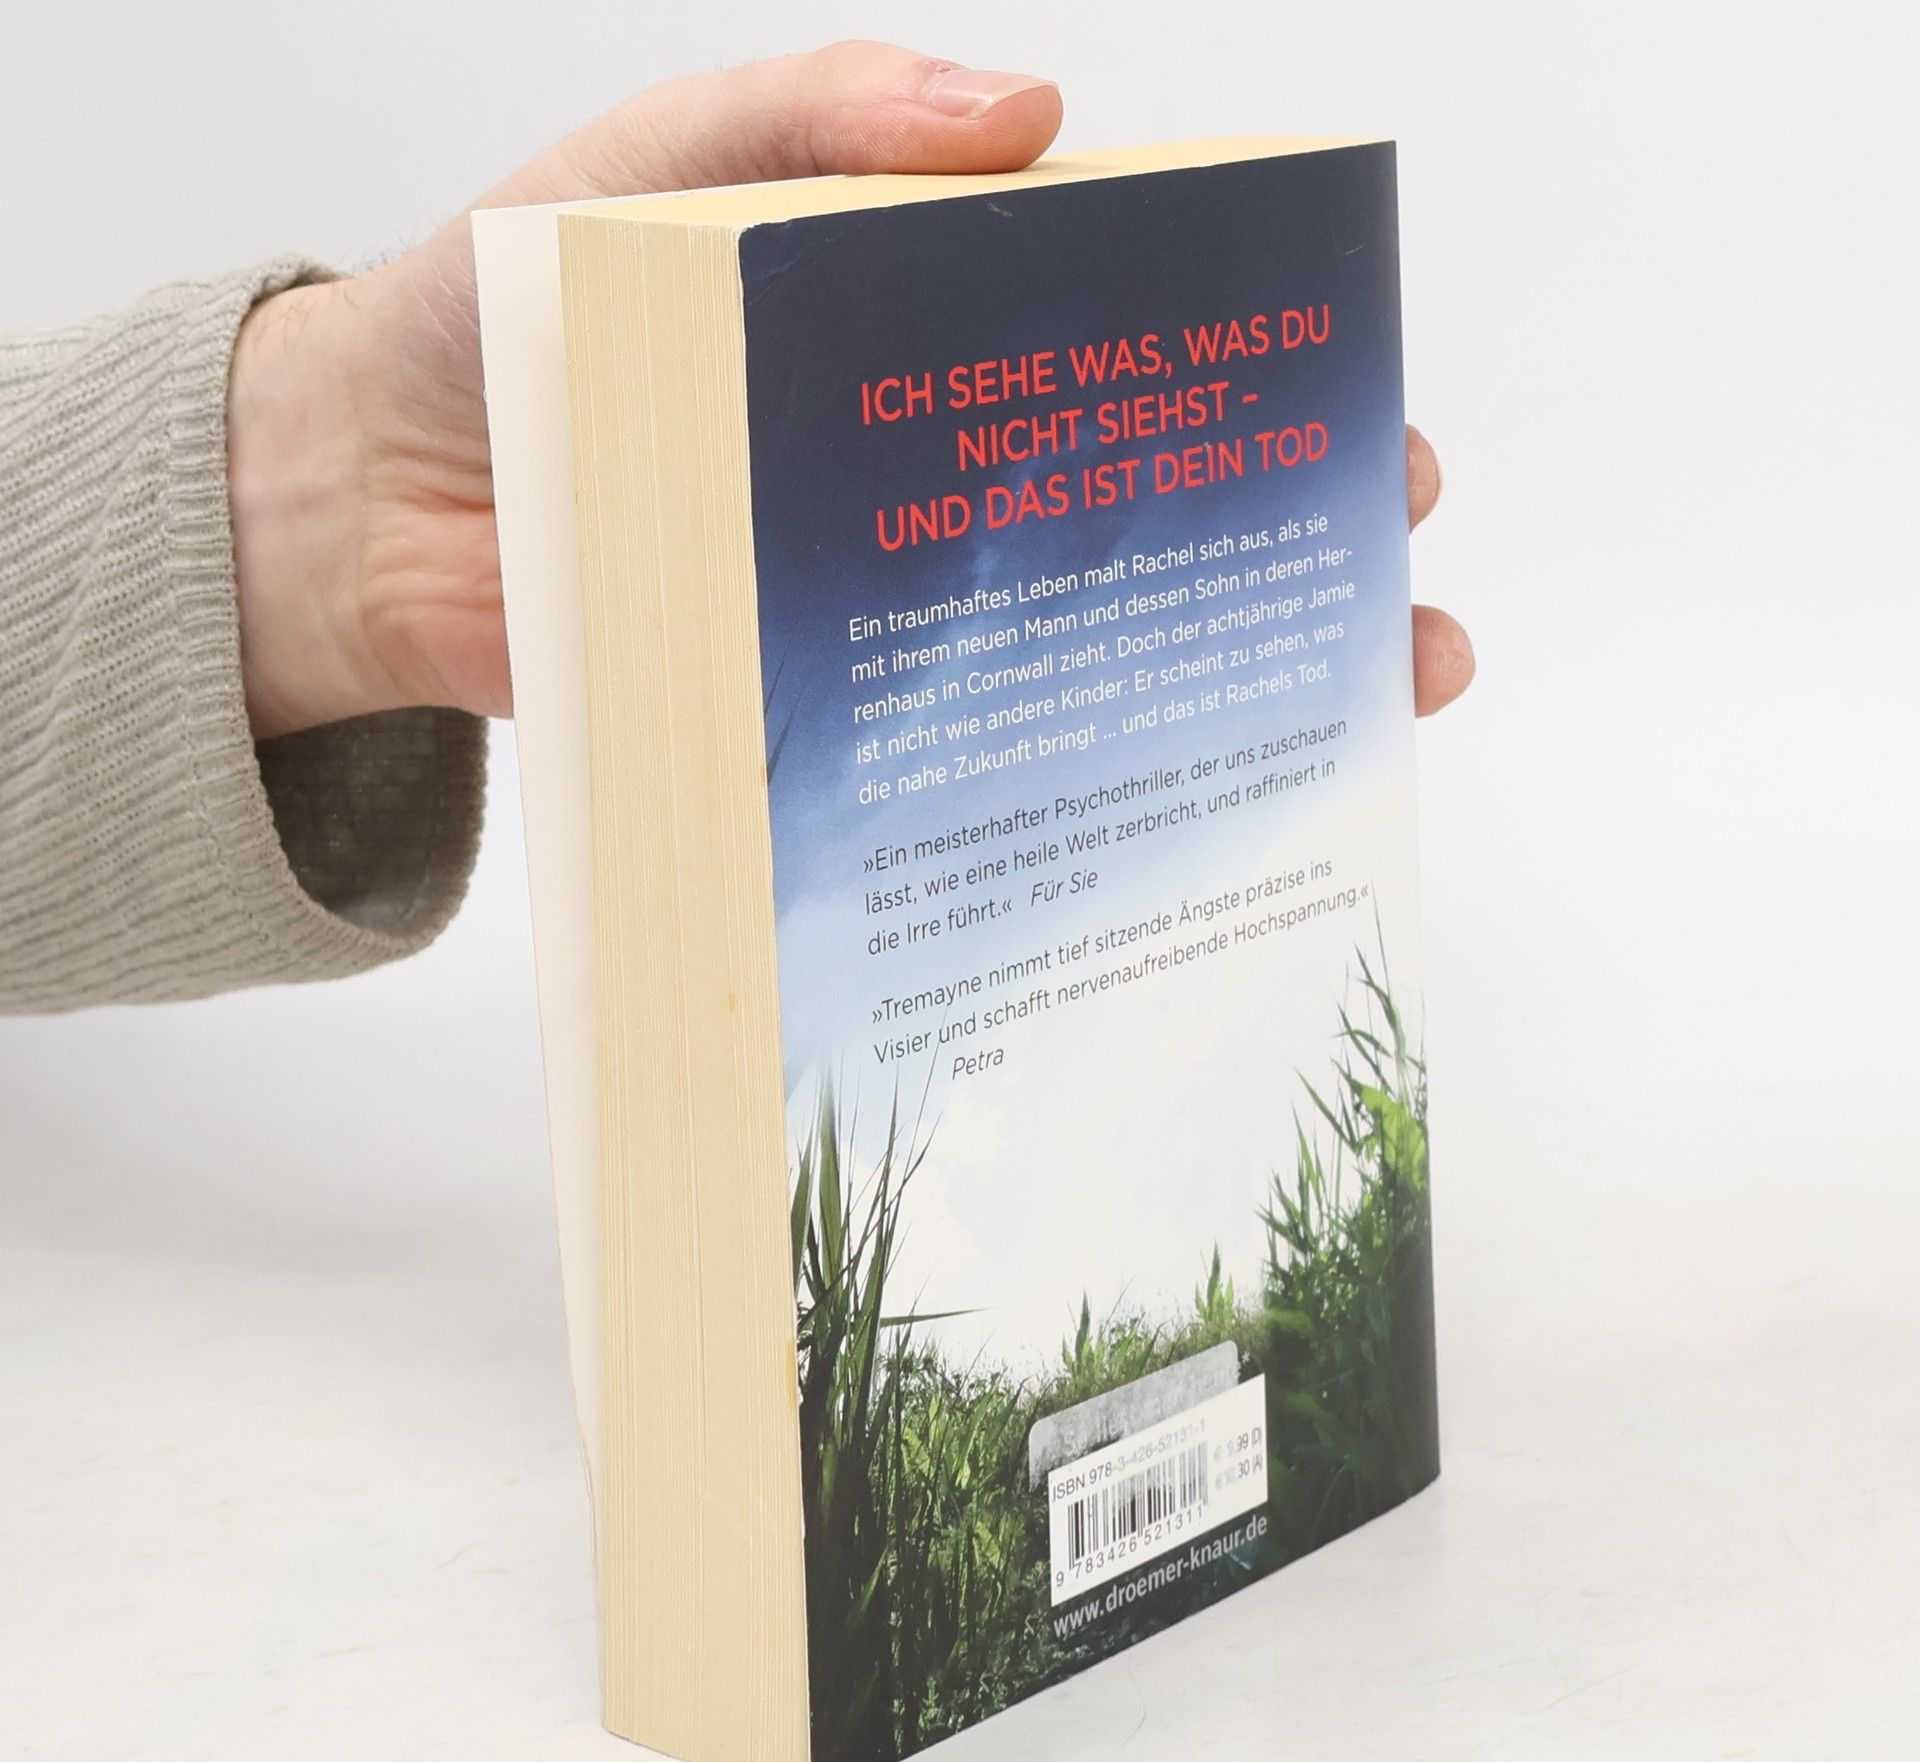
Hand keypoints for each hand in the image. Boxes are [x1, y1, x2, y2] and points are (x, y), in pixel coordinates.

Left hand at [226, 42, 1471, 736]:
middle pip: (1130, 510)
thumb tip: (1029, 115)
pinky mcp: (810, 723)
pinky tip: (1163, 815)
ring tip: (1360, 702)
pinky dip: (1054, 790)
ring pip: (1075, 648)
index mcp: (906, 342)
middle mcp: (915, 485)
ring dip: (1218, 680)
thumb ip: (812, 122)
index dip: (1245, 379)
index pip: (1115, 354)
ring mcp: (874, 614)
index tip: (1354, 405)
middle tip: (1383, 555)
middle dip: (1279, 536)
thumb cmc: (490, 319)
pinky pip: (949, 759)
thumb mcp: (647, 172)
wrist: (352, 506)